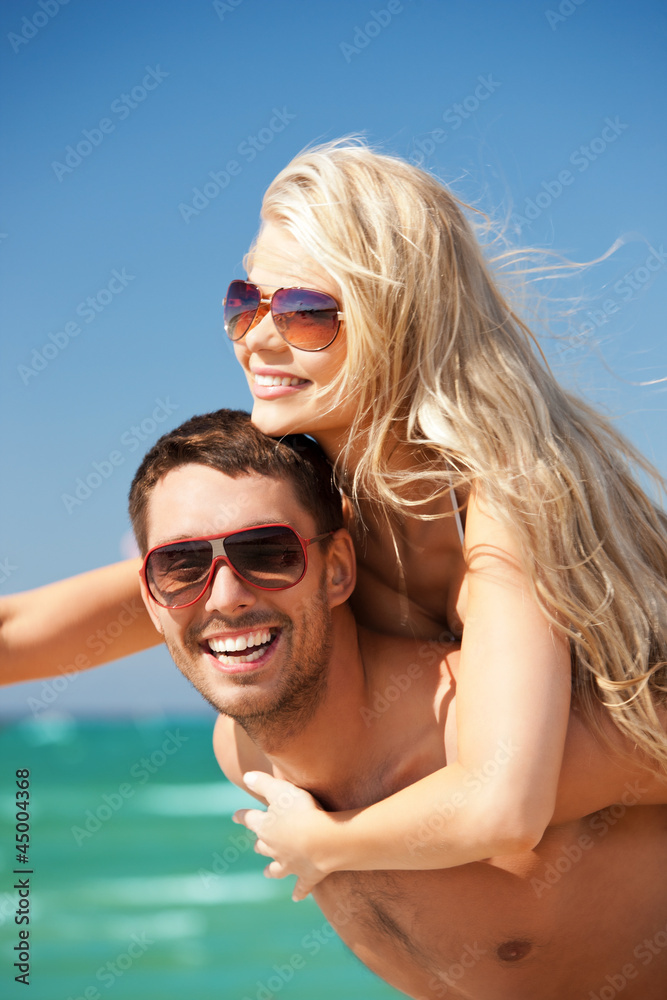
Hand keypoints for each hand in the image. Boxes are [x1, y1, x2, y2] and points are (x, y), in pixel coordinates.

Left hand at [233, 771, 329, 900]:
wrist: (322, 841)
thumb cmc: (301, 811)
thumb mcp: (281, 790)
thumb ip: (263, 783)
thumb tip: (246, 777)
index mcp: (265, 827)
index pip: (250, 819)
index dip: (242, 816)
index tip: (235, 816)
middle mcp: (273, 848)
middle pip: (261, 846)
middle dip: (259, 844)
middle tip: (256, 844)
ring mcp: (289, 864)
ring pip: (276, 868)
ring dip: (271, 870)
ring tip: (266, 872)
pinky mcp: (306, 876)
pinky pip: (300, 887)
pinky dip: (298, 892)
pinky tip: (296, 897)